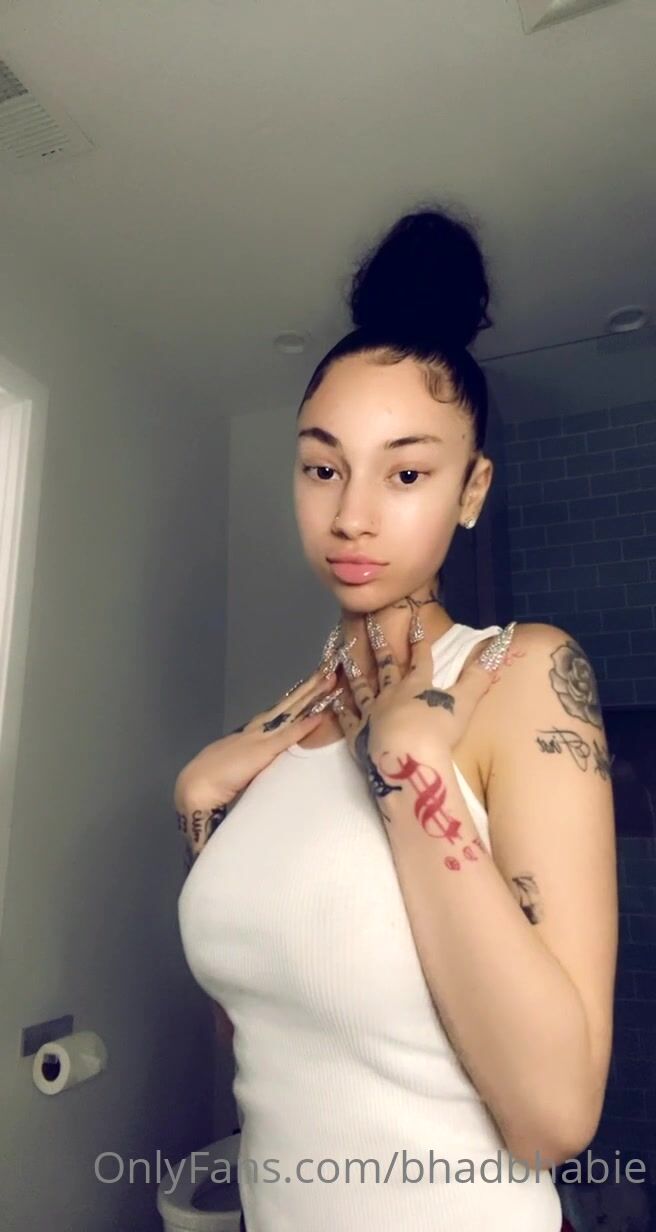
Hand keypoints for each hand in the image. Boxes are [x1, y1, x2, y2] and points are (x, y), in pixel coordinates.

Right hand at [175, 665, 342, 861]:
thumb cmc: (217, 781)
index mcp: (253, 732)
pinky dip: (305, 725)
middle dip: (310, 687)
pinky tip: (321, 715)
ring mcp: (261, 737)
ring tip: (329, 679)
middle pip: (289, 703)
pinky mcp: (262, 751)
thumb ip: (258, 761)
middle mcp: (259, 728)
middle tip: (330, 671)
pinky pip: (288, 735)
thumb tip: (271, 762)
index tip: (315, 684)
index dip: (298, 698)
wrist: (198, 787)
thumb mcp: (243, 766)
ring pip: (292, 710)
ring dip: (311, 696)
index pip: (281, 710)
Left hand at [331, 612, 517, 767]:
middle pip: (385, 665)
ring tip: (344, 650)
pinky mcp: (358, 736)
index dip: (419, 638)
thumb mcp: (466, 700)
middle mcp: (391, 694)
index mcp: (417, 686)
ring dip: (354, 668)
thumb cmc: (438, 730)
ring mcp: (371, 713)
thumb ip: (482, 672)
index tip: (413, 619)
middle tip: (369, 620)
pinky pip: (346, 718)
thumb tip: (503, 638)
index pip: (420, 657)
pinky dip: (339, 706)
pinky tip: (332, 697)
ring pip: (360, 686)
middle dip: (379, 642)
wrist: (408, 758)